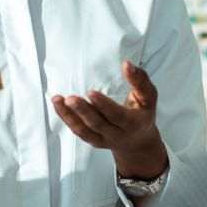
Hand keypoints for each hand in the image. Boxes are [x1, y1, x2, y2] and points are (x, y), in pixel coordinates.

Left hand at [53, 60, 167, 179]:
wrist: (138, 142)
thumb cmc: (143, 113)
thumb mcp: (149, 97)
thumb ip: (140, 80)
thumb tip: (127, 64)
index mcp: (133, 123)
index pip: (117, 115)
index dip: (104, 105)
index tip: (91, 92)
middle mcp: (117, 134)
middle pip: (98, 124)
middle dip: (83, 111)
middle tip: (70, 98)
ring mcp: (103, 140)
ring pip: (84, 130)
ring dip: (69, 115)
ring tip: (58, 100)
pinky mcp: (93, 141)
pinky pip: (78, 131)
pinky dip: (66, 119)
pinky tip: (58, 105)